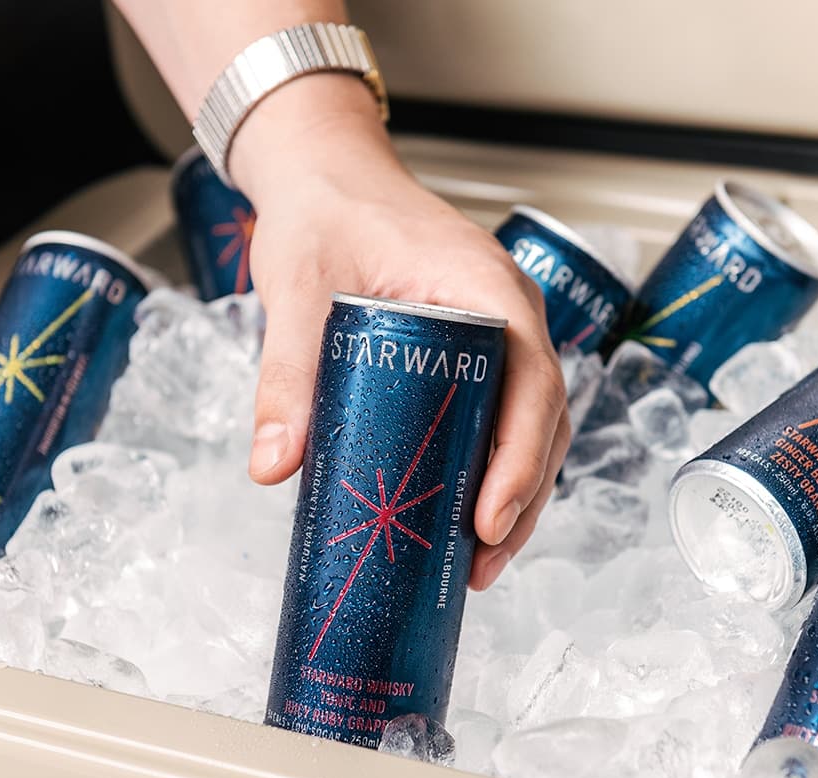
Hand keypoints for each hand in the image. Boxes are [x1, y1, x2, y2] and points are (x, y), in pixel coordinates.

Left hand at [231, 76, 569, 589]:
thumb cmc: (325, 212)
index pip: (532, 383)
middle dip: (520, 497)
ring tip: (477, 561)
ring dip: (513, 492)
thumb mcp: (299, 292)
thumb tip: (275, 467)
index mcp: (486, 287)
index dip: (521, 460)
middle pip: (542, 418)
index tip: (489, 521)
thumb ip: (289, 376)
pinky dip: (492, 464)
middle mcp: (508, 311)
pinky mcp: (474, 347)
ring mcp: (498, 329)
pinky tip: (464, 511)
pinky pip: (501, 410)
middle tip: (481, 564)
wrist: (326, 173)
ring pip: (529, 423)